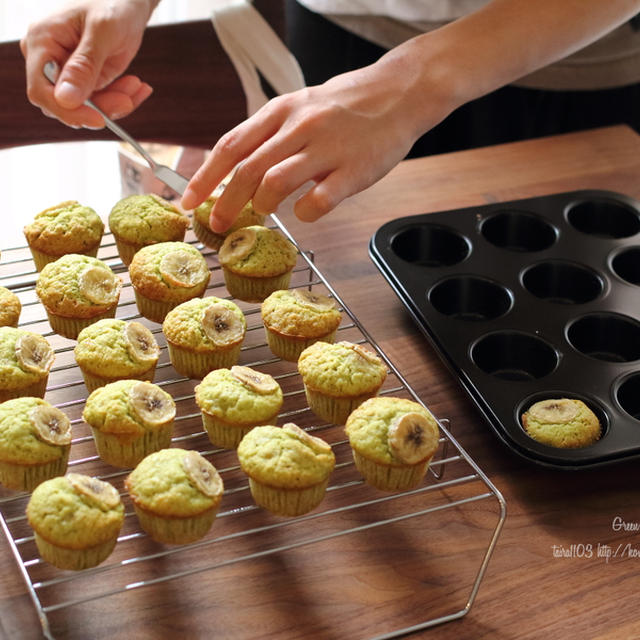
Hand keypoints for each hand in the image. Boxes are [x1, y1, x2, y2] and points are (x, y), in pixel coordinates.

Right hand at [21, 0, 157, 127]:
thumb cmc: (112, 2)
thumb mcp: (103, 31)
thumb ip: (85, 65)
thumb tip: (66, 99)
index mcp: (41, 42)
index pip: (42, 92)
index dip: (68, 111)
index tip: (99, 119)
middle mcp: (48, 60)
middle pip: (65, 104)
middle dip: (100, 107)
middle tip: (129, 98)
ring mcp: (67, 71)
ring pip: (86, 107)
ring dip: (116, 104)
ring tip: (138, 86)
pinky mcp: (86, 79)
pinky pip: (100, 102)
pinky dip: (121, 99)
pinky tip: (138, 87)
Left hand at [181, 50, 445, 229]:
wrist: (399, 93)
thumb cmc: (346, 105)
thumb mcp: (300, 106)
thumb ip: (271, 135)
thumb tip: (237, 168)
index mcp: (280, 112)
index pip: (230, 146)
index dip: (205, 177)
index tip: (188, 200)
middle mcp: (298, 127)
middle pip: (247, 170)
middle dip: (225, 202)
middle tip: (216, 224)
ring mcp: (326, 148)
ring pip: (275, 183)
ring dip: (262, 206)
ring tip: (263, 214)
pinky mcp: (353, 170)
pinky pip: (318, 201)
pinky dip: (304, 214)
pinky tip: (305, 213)